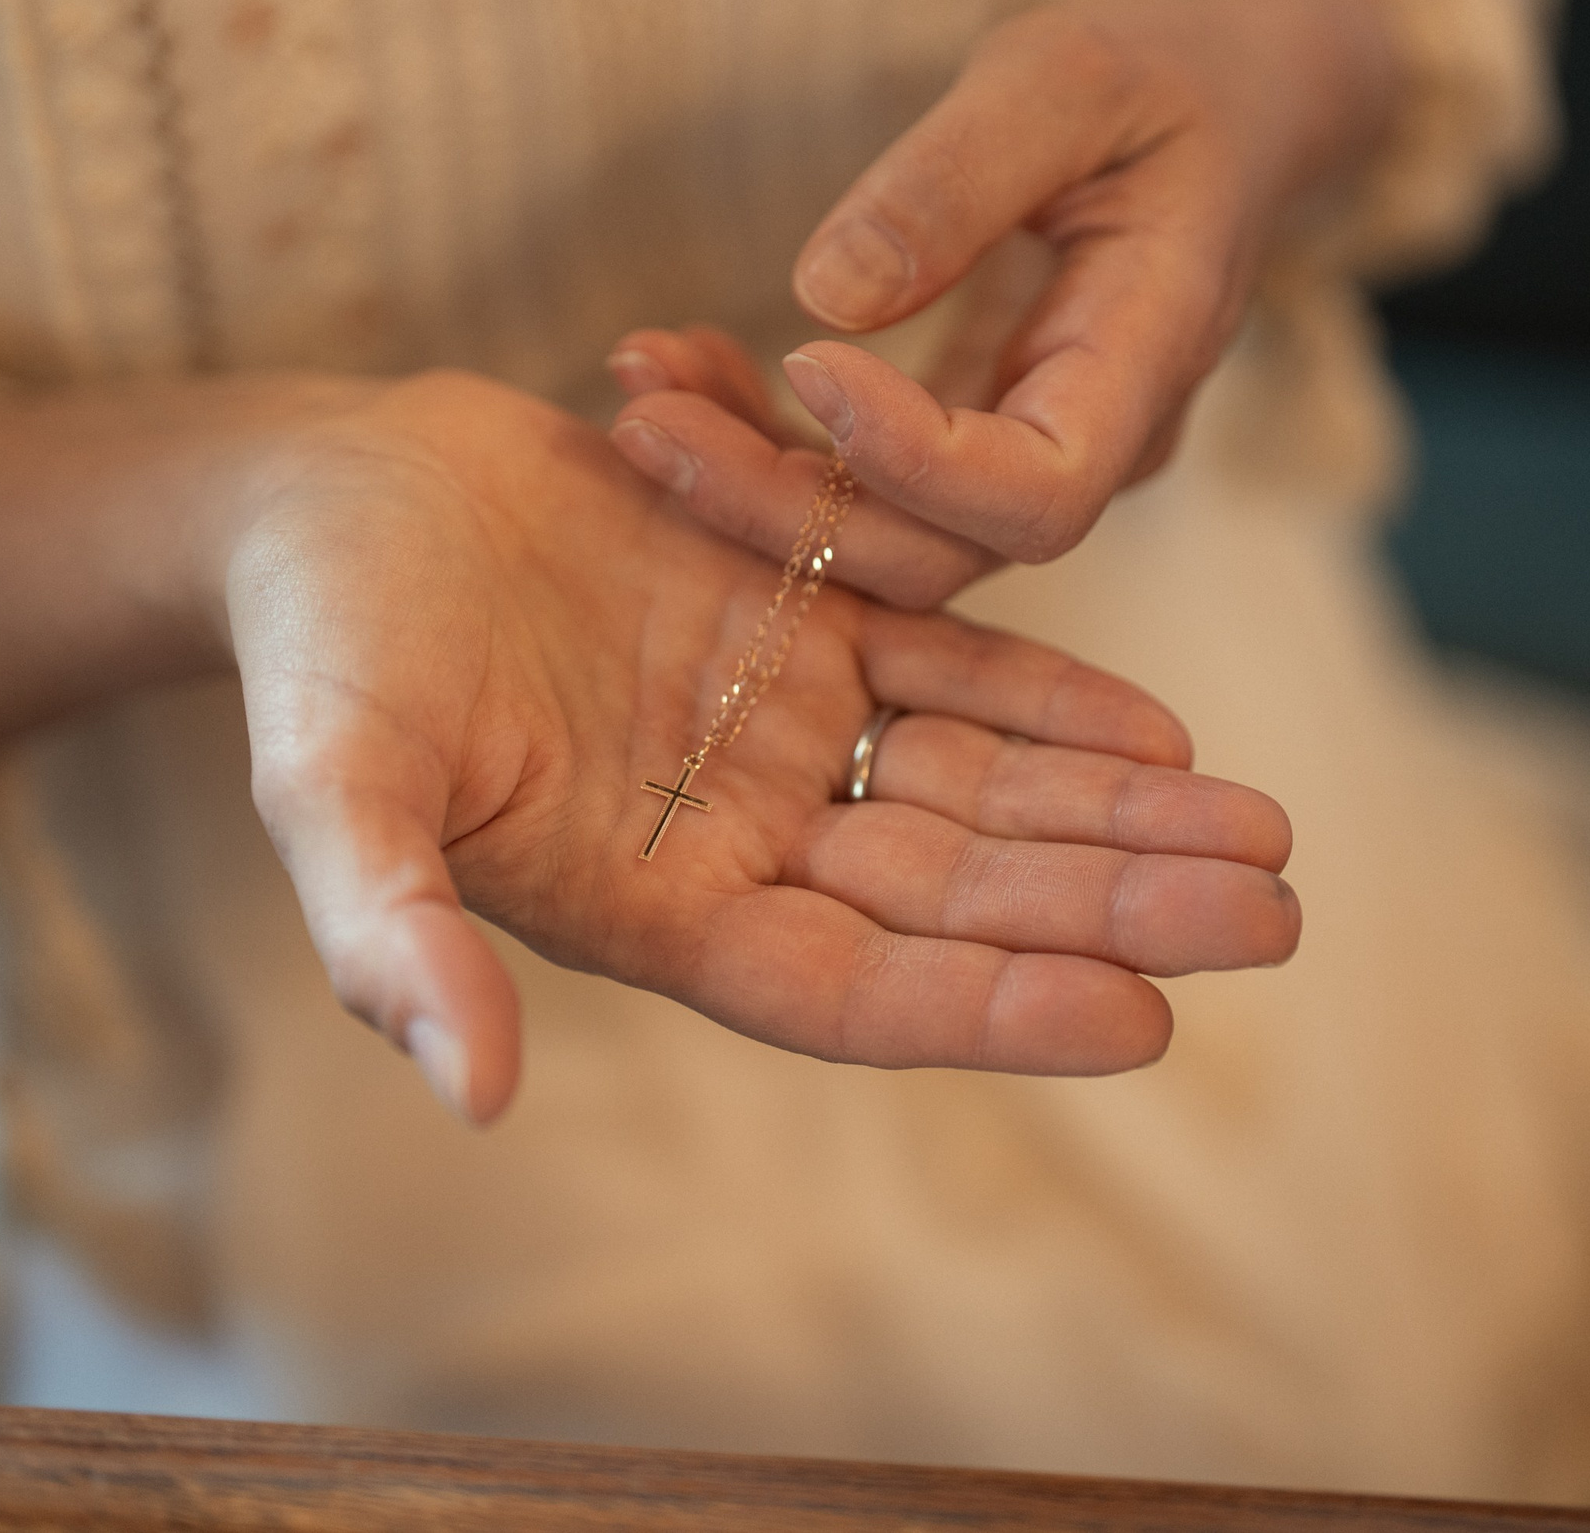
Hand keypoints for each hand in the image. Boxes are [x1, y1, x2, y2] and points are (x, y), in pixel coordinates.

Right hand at [224, 375, 1297, 1121]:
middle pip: (956, 891)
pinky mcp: (795, 616)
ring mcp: (776, 728)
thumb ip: (393, 934)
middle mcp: (737, 836)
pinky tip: (1161, 727)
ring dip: (1116, 809)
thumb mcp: (330, 787)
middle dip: (1112, 902)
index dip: (990, 1007)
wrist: (325, 497)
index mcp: (651, 908)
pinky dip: (1048, 694)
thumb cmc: (315, 651)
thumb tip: (474, 1092)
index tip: (1144, 1016)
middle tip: (1274, 909)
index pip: (851, 987)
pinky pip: (946, 663)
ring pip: (976, 784)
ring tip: (1261, 830)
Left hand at [608, 0, 1393, 607]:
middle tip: (645, 423)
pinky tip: (681, 371)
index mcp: (1145, 361)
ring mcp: (1029, 460)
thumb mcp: (1066, 77)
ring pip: (881, 542)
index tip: (808, 360)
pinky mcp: (966, 450)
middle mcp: (1093, 447)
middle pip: (933, 553)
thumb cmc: (1156, 78)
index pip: (1037, 494)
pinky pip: (859, 492)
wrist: (1221, 111)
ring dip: (747, 484)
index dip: (913, 463)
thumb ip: (956, 177)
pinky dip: (761, 446)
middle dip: (779, 507)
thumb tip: (826, 293)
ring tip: (638, 388)